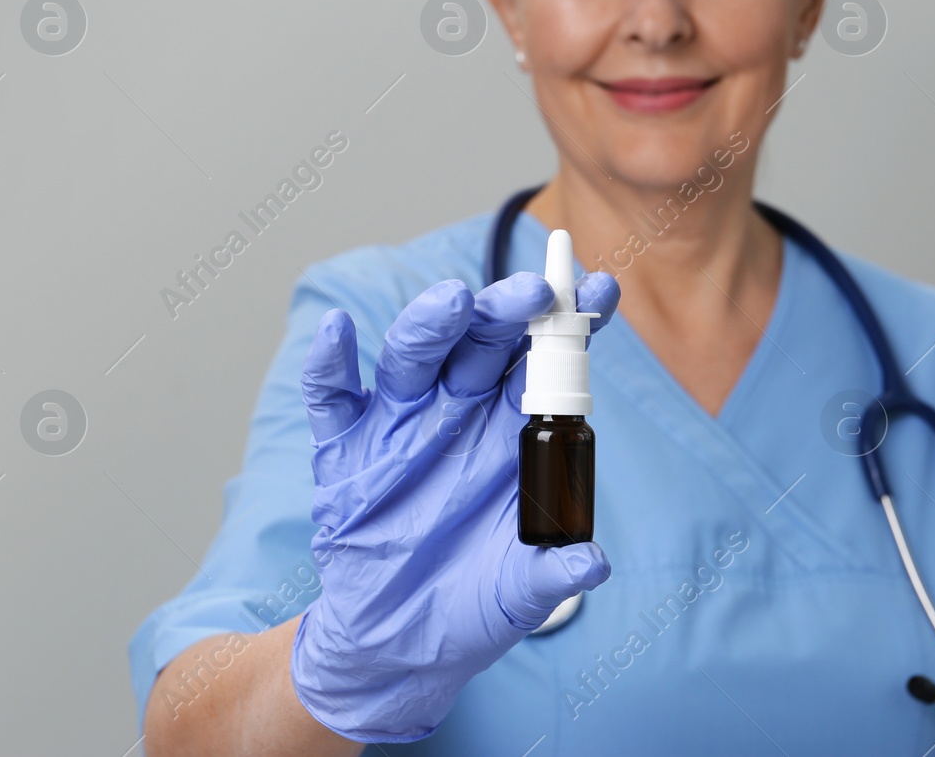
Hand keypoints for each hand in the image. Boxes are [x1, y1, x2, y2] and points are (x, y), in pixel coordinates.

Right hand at [289, 270, 619, 743]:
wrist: (397, 644)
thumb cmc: (470, 603)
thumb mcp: (519, 593)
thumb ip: (552, 571)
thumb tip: (592, 563)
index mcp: (514, 428)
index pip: (548, 361)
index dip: (575, 323)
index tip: (604, 290)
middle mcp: (460, 410)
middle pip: (484, 341)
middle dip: (508, 311)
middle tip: (534, 292)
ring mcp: (401, 423)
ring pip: (415, 354)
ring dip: (433, 324)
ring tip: (453, 302)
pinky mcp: (345, 448)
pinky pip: (334, 396)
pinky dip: (330, 363)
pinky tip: (336, 332)